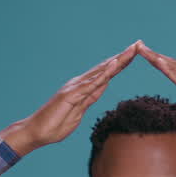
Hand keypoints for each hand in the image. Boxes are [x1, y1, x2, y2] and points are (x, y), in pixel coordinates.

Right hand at [1, 42, 139, 156]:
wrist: (37, 132)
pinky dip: (104, 74)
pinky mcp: (71, 95)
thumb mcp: (78, 113)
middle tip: (139, 44)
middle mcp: (79, 83)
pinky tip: (115, 66)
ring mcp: (75, 88)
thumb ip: (88, 100)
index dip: (120, 64)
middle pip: (106, 68)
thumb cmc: (55, 125)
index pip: (106, 75)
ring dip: (117, 61)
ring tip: (132, 50)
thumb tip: (97, 92)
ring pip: (101, 72)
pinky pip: (91, 84)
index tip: (135, 55)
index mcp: (83, 89)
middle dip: (123, 57)